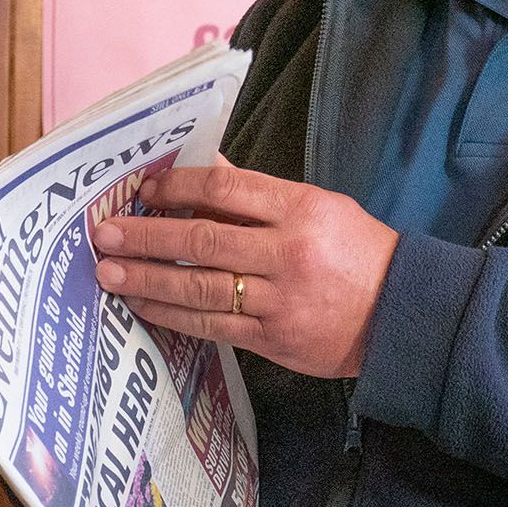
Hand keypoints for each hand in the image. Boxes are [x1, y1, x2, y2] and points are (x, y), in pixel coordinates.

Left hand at [90, 161, 400, 377]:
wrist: (403, 314)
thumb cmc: (358, 251)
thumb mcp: (318, 206)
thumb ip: (258, 193)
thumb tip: (200, 167)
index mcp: (301, 208)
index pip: (225, 188)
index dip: (177, 187)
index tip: (143, 190)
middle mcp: (288, 252)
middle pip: (202, 240)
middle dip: (146, 236)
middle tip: (104, 232)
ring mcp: (281, 300)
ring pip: (200, 288)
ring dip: (148, 279)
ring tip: (109, 272)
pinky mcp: (275, 339)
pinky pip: (213, 325)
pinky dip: (173, 315)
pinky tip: (144, 305)